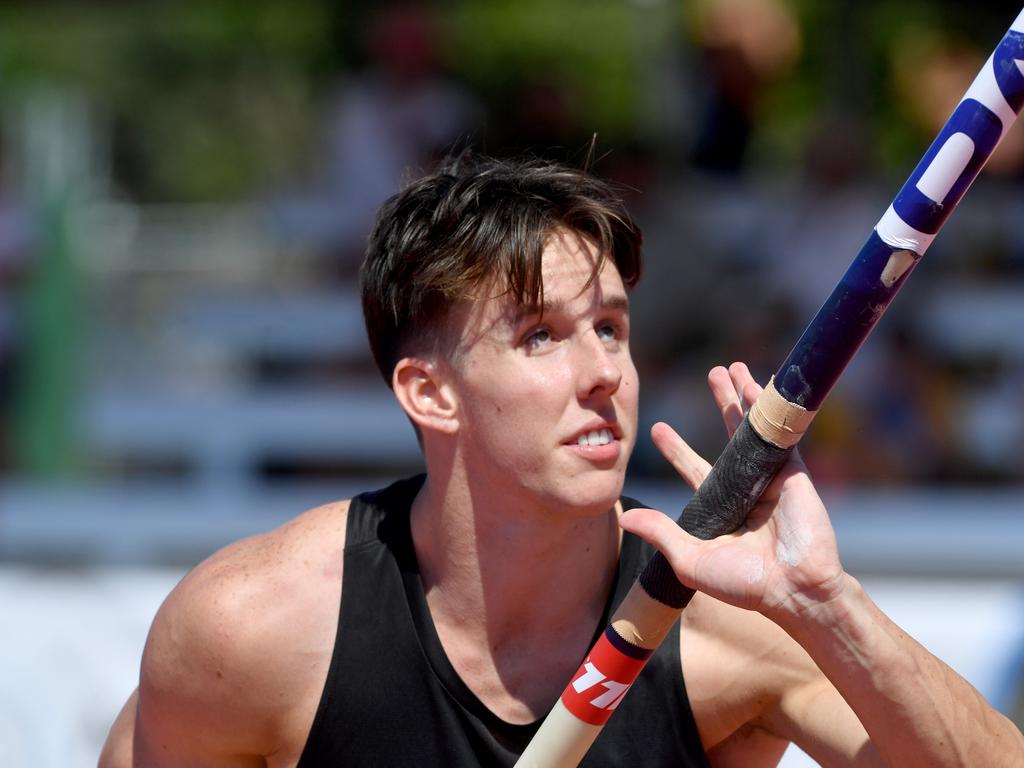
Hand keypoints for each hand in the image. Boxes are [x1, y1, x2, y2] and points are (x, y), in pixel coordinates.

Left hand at [620, 362, 847, 621]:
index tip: (658, 428)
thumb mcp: (691, 558)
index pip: (694, 467)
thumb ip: (661, 532)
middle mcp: (745, 486)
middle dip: (721, 402)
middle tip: (712, 374)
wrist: (792, 588)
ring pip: (753, 427)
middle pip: (728, 435)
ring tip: (732, 368)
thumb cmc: (742, 583)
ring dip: (744, 395)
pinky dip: (770, 407)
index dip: (676, 448)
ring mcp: (769, 476)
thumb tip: (623, 517)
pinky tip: (759, 382)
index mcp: (721, 506)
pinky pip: (779, 432)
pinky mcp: (792, 472)